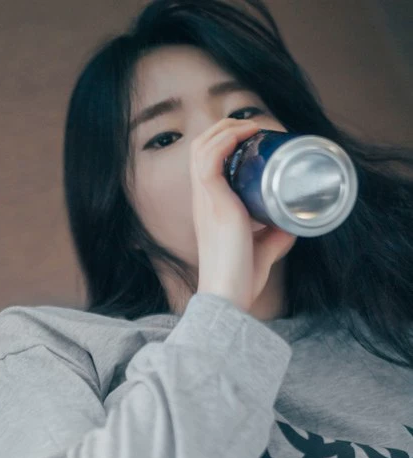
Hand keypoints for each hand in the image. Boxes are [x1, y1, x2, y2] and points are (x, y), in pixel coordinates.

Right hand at [191, 118, 296, 312]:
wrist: (230, 295)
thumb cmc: (241, 278)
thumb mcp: (262, 249)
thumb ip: (275, 235)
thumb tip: (293, 223)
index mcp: (209, 208)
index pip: (205, 162)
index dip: (226, 142)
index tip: (256, 138)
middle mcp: (202, 200)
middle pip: (200, 147)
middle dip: (226, 128)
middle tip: (255, 129)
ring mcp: (205, 200)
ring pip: (201, 146)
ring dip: (227, 128)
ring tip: (252, 127)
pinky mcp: (213, 203)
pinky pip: (209, 159)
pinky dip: (226, 140)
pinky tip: (245, 134)